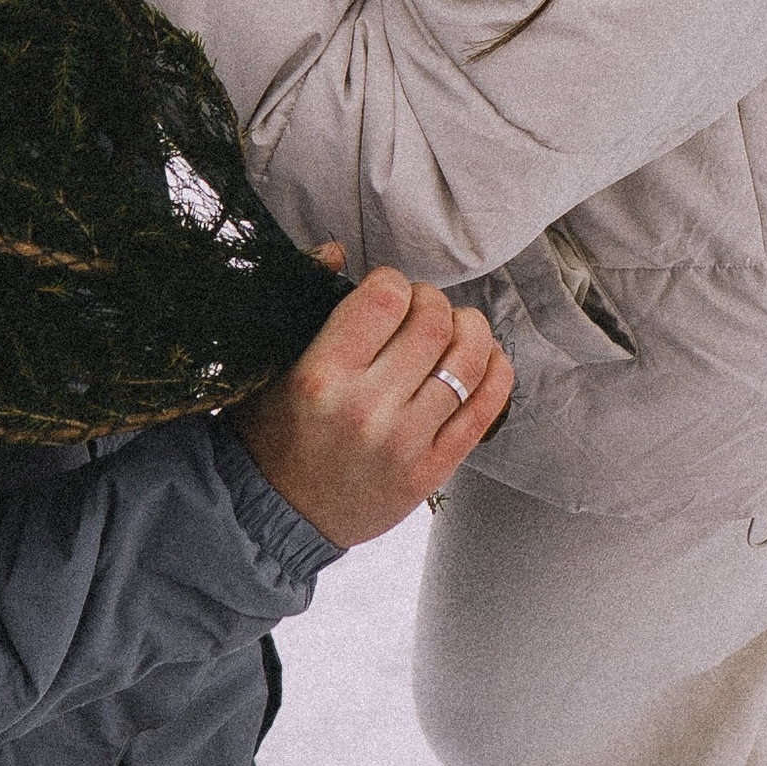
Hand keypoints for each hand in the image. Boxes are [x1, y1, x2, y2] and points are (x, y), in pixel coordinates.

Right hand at [231, 266, 511, 547]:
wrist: (275, 516)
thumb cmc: (271, 434)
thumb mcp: (270, 364)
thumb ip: (304, 303)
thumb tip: (336, 250)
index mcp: (322, 375)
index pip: (385, 297)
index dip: (392, 281)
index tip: (386, 292)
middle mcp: (367, 408)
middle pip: (433, 322)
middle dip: (432, 301)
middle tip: (420, 309)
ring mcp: (405, 443)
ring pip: (469, 360)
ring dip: (470, 330)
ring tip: (455, 329)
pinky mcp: (432, 471)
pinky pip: (486, 408)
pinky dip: (496, 372)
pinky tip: (484, 359)